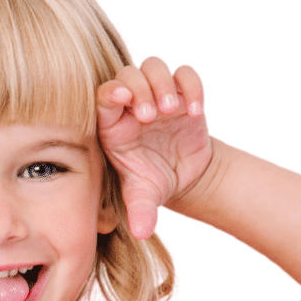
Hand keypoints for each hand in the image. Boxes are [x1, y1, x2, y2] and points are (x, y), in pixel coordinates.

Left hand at [96, 58, 212, 238]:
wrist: (183, 176)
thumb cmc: (153, 182)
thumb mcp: (145, 198)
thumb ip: (140, 211)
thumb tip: (142, 233)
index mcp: (112, 126)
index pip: (104, 97)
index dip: (111, 93)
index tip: (123, 100)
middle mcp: (132, 105)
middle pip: (128, 75)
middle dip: (138, 89)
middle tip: (150, 116)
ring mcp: (158, 96)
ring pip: (154, 67)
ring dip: (162, 82)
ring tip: (171, 110)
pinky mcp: (183, 94)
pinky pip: (186, 75)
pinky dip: (192, 87)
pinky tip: (195, 111)